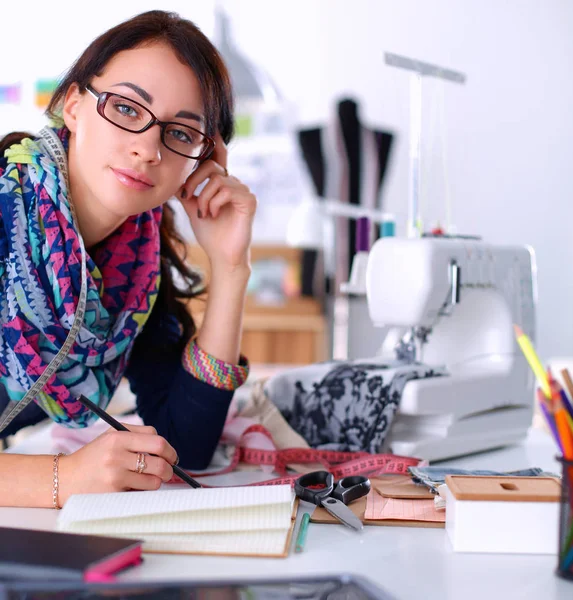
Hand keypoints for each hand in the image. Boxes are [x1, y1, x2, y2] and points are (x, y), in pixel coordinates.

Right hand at [57, 424, 177, 503]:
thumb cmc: (93, 456)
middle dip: (170, 468)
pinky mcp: (113, 493)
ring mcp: (115, 476)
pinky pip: (140, 492)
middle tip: (169, 470)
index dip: (170, 450)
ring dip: (157, 481)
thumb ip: (138, 435)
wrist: (65, 478)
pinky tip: (133, 486)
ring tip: (149, 478)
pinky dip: (142, 490)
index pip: (157, 441)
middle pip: (160, 461)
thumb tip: (166, 448)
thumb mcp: (111, 435)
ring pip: (153, 480)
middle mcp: (117, 455)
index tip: (171, 456)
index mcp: (118, 437)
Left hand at [179, 132, 256, 269]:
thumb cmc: (209, 233)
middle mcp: (235, 183)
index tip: (211, 130)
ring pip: (217, 179)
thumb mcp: (193, 207)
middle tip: (187, 196)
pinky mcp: (249, 201)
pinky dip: (213, 203)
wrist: (221, 255)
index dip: (215, 144)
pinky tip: (213, 215)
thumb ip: (187, 190)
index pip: (218, 158)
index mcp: (223, 183)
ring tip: (204, 214)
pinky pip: (226, 190)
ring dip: (203, 198)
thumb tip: (172, 177)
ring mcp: (244, 191)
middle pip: (211, 165)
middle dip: (194, 180)